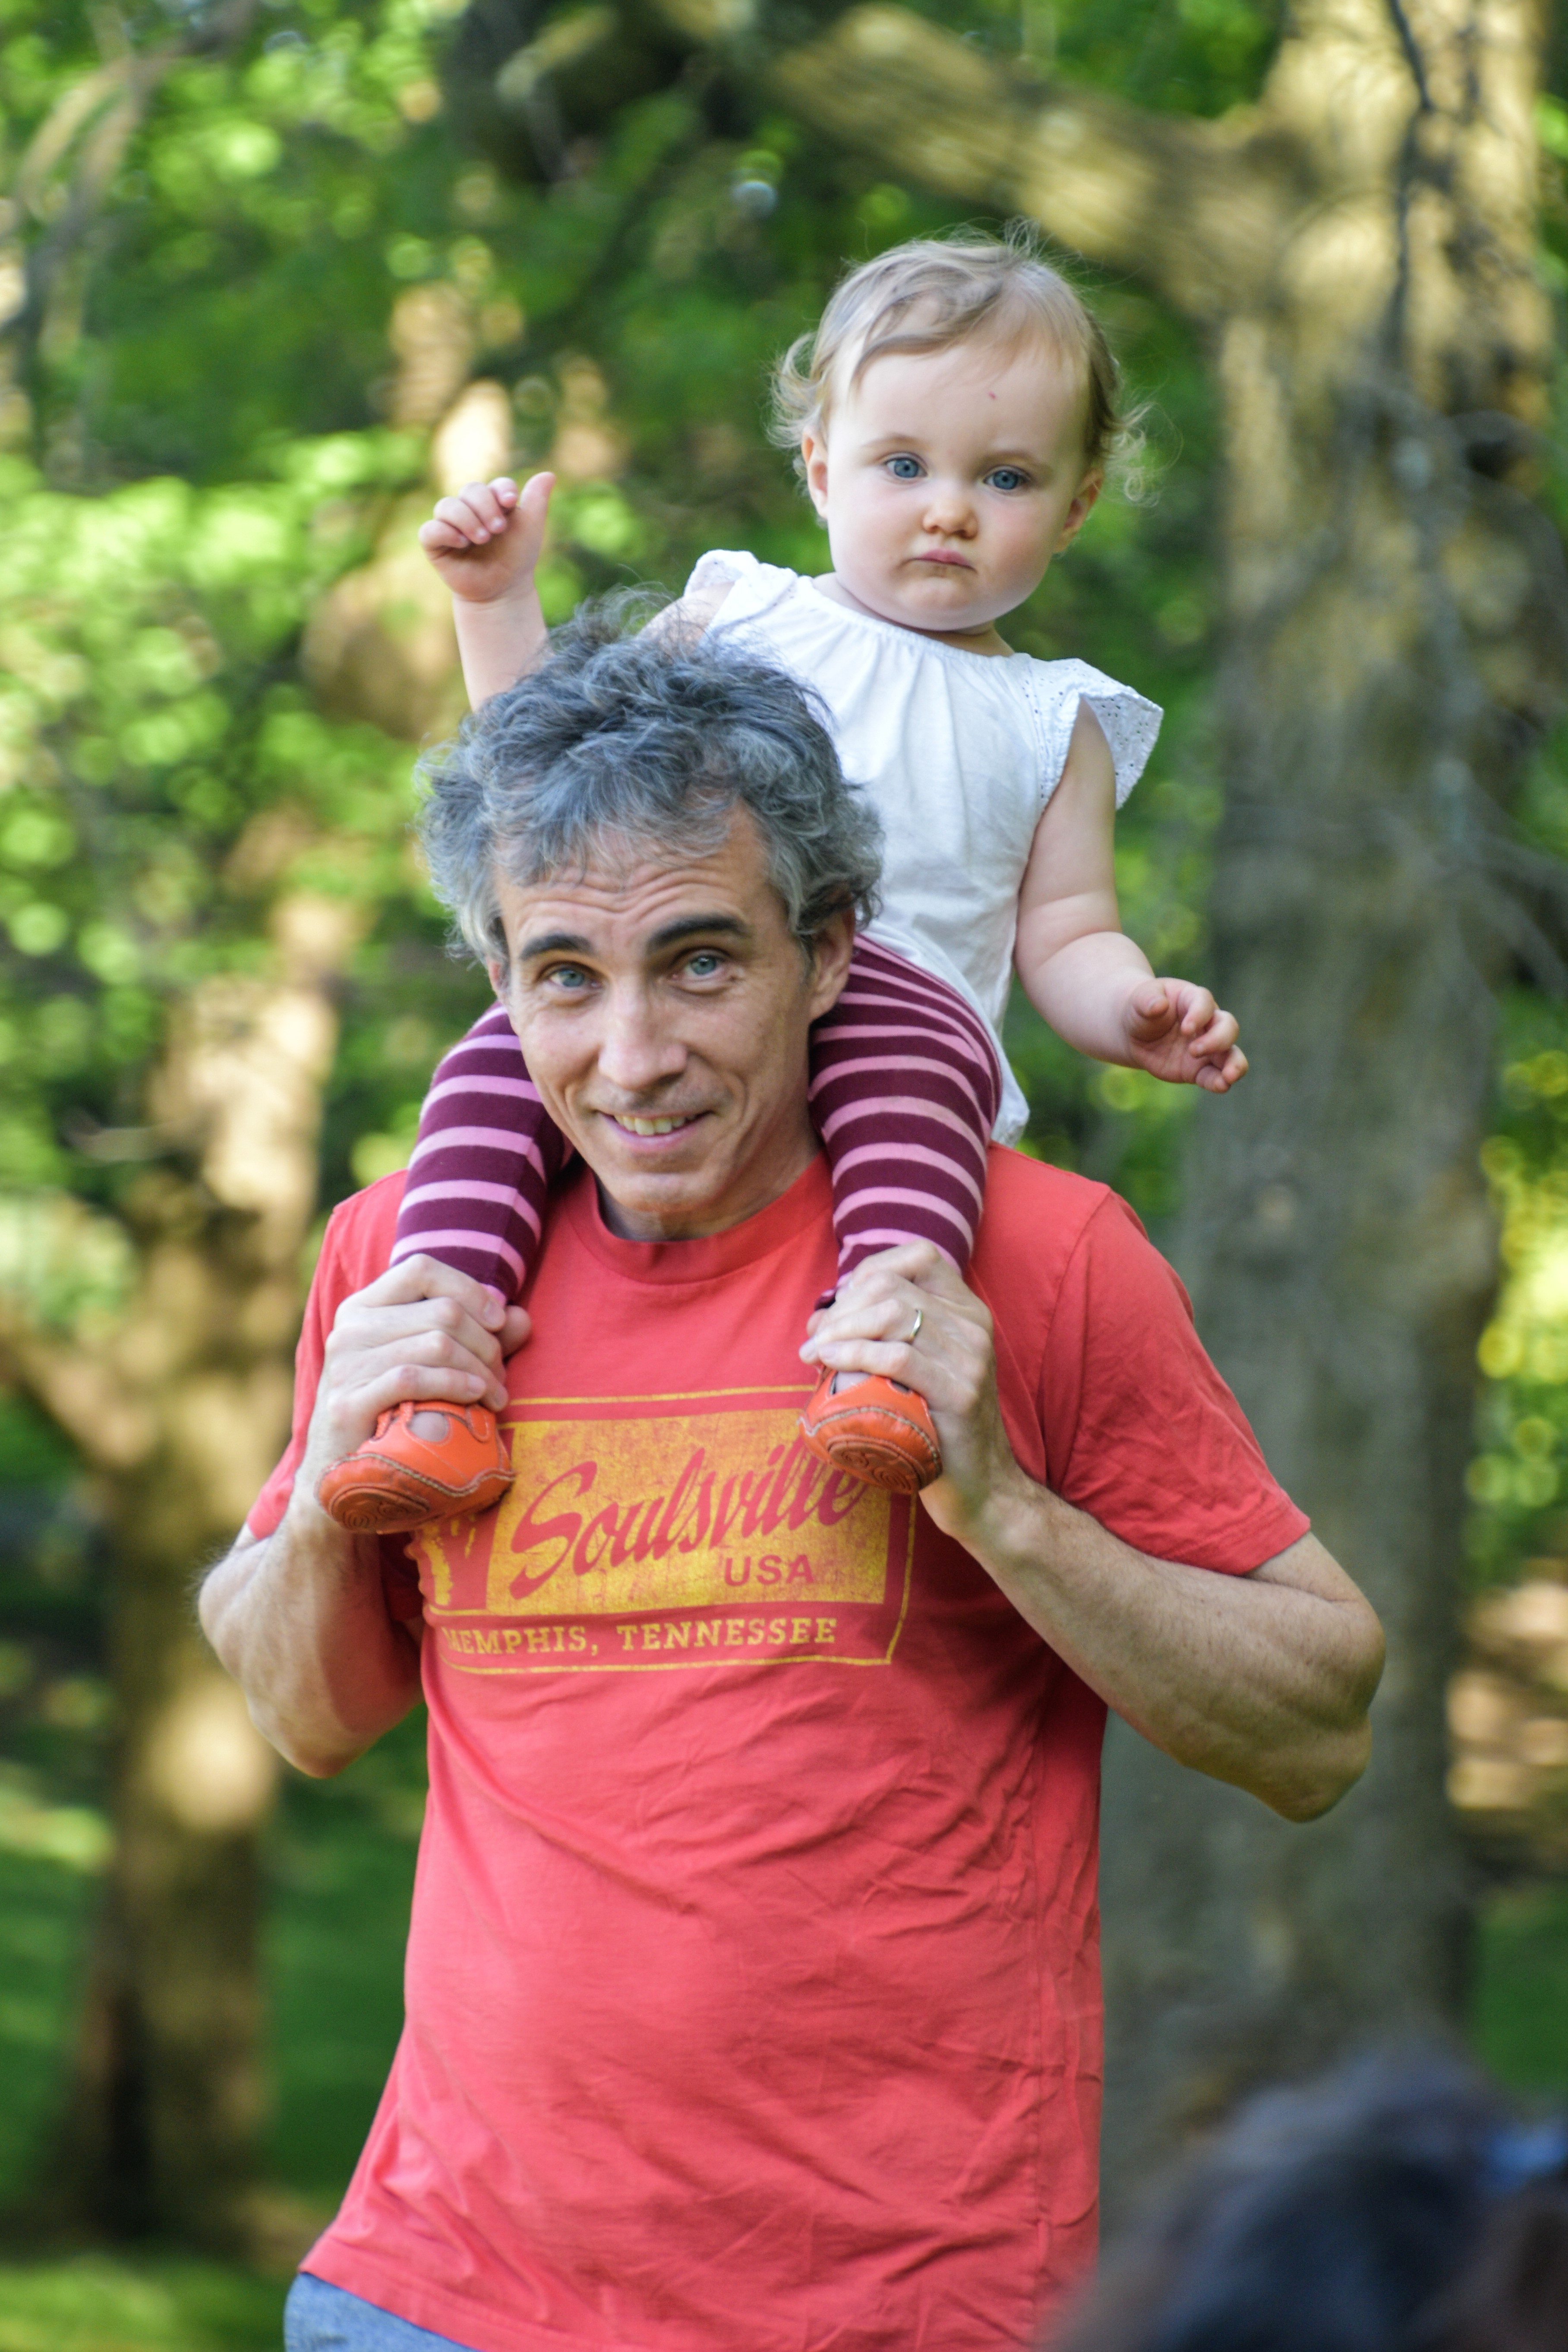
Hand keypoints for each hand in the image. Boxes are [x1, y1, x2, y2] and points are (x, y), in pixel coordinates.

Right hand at [297, 1256, 531, 1498]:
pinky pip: (415, 1378)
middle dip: (486, 1342)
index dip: (469, 1289)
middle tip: (501, 1375)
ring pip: (436, 1343)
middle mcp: (350, 1327)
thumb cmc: (397, 1412)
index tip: (498, 1320)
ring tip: (496, 1394)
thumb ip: (479, 1339)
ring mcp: (344, 1364)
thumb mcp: (437, 1366)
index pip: (421, 1269)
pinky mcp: (347, 1402)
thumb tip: (521, 1317)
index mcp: (365, 1306)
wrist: (342, 1475)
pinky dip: (456, 1385)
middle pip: (442, 1311)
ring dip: (481, 1369)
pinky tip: (477, 1398)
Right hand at [417, 471, 554, 604]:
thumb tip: (549, 474)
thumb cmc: (516, 558)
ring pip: (446, 505)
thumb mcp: (530, 529)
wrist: (503, 591)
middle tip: (498, 529)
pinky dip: (445, 532)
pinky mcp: (435, 543)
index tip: (511, 503)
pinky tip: (462, 542)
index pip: (495, 485)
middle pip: (470, 489)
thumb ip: (537, 501)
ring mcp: (450, 525)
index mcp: (493, 502)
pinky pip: (430, 530)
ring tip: (483, 539)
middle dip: (485, 506)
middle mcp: (469, 508)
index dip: (501, 490)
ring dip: (466, 518)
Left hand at [801, 1243, 1026, 1544]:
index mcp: (967, 1310)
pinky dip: (855, 1353)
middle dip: (842, 1308)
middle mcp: (974, 1325)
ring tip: (814, 1353)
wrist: (981, 1487)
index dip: (867, 1273)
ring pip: (892, 1314)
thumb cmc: (935, 1426)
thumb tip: (820, 1318)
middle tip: (815, 1339)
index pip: (917, 1256)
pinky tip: (830, 1363)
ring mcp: (971, 1358)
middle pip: (892, 1286)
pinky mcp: (961, 1394)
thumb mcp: (918, 1369)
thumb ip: (886, 1335)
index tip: (838, 1307)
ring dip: (840, 1329)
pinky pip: (899, 1357)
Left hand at [1121, 976, 1246, 1091]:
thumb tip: (1159, 1005)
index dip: (1199, 1015)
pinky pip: (1214, 1076)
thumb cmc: (1141, 1010)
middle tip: (1194, 1050)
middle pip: (1227, 1026)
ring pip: (1231, 1053)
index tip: (1185, 1029)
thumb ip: (1148, 1001)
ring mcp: (1206, 1047)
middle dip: (1217, 1039)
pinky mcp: (1198, 1069)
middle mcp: (1207, 1023)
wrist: (1135, 1034)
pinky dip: (1220, 1082)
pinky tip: (1221, 1086)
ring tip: (1229, 1075)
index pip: (1204, 1003)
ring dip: (1234, 1064)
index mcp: (1193, 999)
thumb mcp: (1139, 1001)